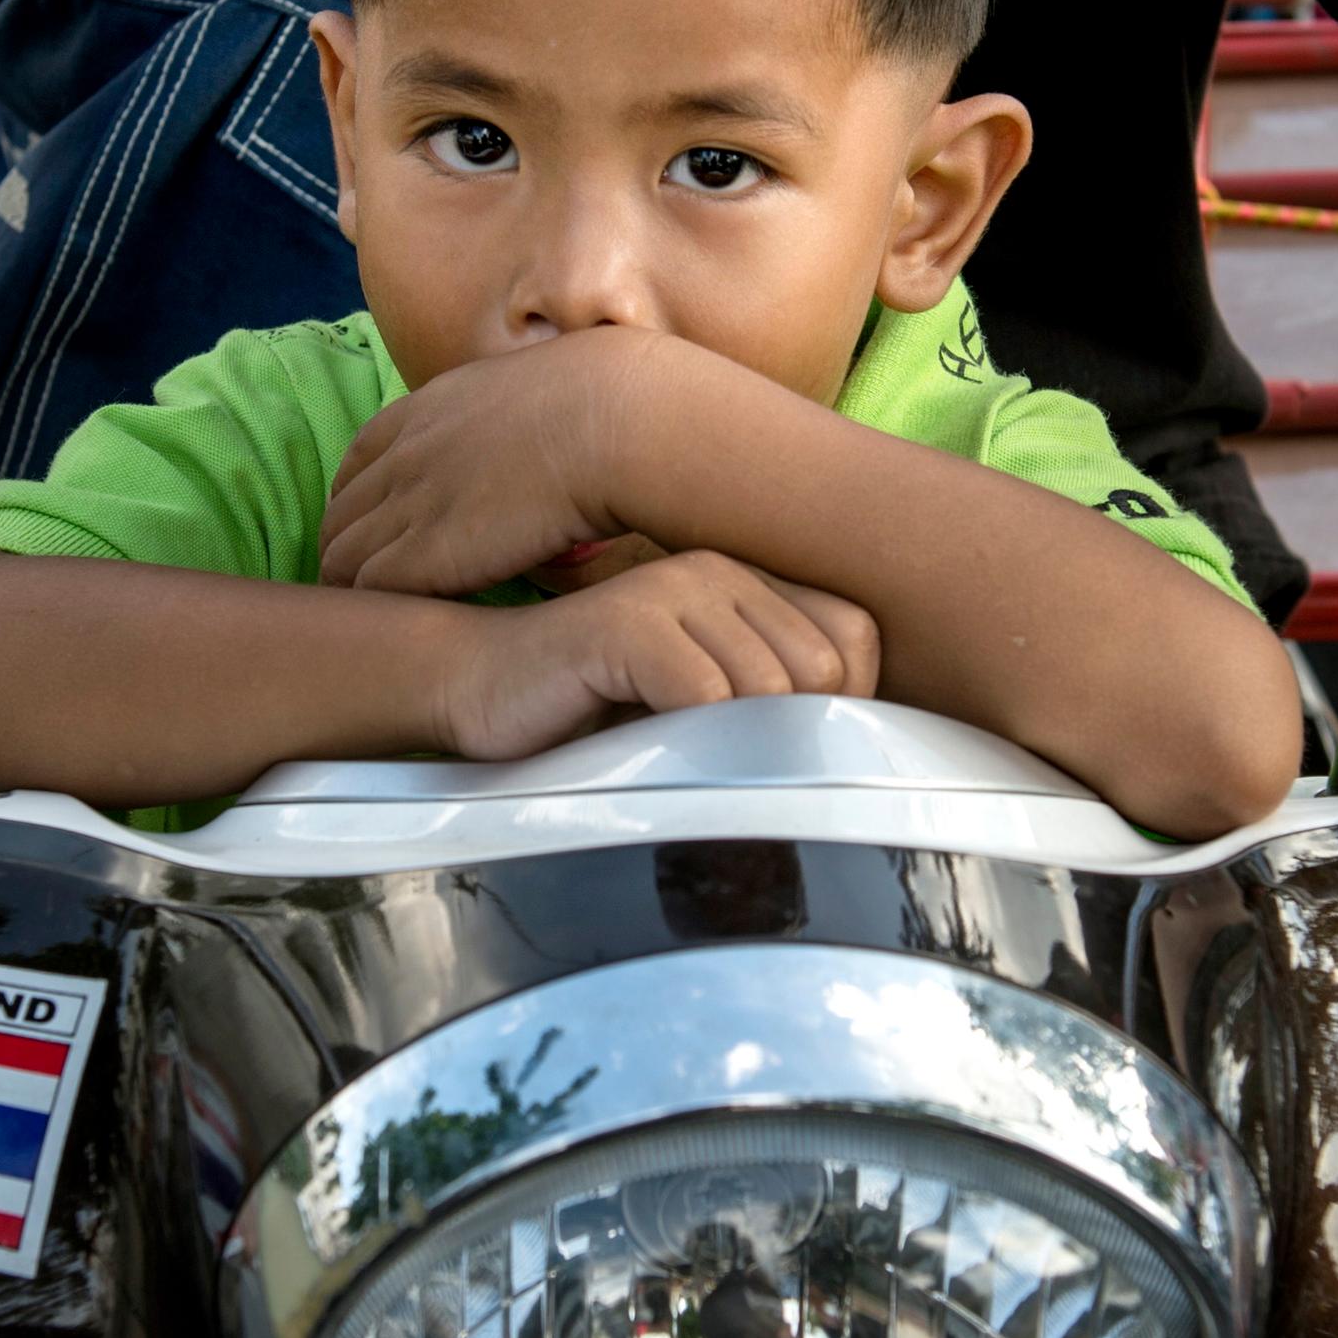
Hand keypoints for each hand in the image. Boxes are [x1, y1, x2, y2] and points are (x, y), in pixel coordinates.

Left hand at [325, 328, 712, 595]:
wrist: (621, 424)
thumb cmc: (616, 408)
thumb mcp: (549, 388)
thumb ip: (528, 413)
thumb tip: (559, 428)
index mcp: (437, 407)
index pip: (363, 455)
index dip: (359, 494)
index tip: (372, 522)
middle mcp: (411, 451)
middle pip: (342, 507)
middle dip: (344, 543)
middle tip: (358, 581)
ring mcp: (411, 500)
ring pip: (341, 552)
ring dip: (348, 583)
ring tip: (366, 618)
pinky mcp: (425, 552)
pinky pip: (365, 584)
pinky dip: (368, 605)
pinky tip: (387, 628)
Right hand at [434, 550, 878, 760]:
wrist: (479, 689)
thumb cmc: (593, 708)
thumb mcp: (701, 706)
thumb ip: (769, 705)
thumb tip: (854, 758)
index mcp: (748, 583)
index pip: (858, 638)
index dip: (840, 706)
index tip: (780, 748)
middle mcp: (719, 572)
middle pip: (822, 670)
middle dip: (789, 736)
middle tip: (728, 766)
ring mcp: (672, 589)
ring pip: (771, 688)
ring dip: (735, 746)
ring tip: (682, 758)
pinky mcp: (625, 621)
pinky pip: (707, 695)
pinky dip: (693, 741)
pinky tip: (650, 747)